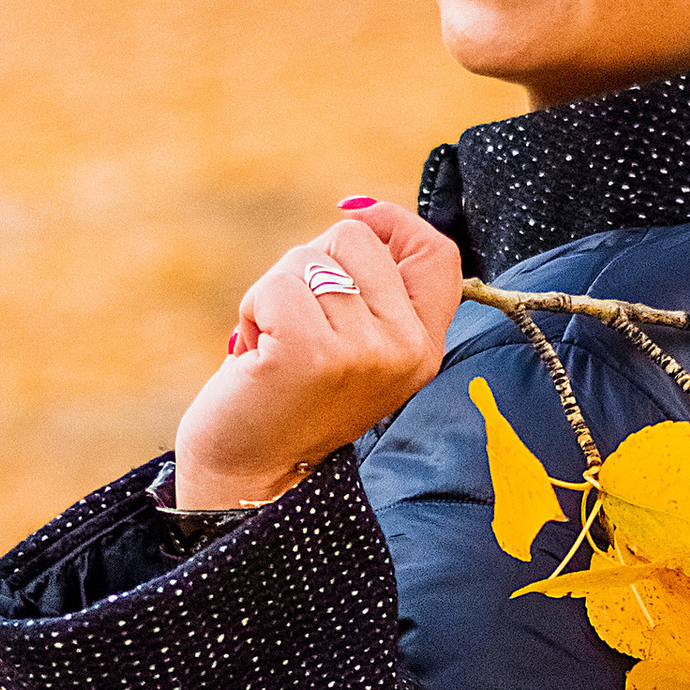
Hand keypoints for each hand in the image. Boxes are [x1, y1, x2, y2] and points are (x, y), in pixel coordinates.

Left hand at [173, 198, 463, 510]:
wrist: (251, 476)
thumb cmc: (293, 400)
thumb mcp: (356, 346)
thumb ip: (373, 291)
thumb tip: (358, 214)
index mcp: (424, 348)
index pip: (438, 252)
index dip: (392, 222)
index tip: (351, 218)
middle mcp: (406, 350)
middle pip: (357, 239)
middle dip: (311, 265)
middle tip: (298, 326)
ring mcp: (363, 352)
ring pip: (308, 258)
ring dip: (275, 293)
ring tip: (275, 346)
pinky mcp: (311, 353)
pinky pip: (276, 284)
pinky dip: (253, 309)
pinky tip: (256, 354)